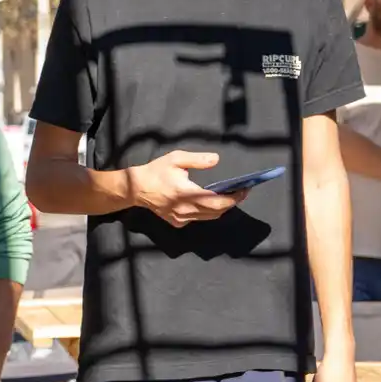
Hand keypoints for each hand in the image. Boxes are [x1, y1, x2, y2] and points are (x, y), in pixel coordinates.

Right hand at [128, 151, 246, 227]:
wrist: (135, 189)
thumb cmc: (156, 171)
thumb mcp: (175, 159)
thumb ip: (197, 160)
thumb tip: (216, 159)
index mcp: (186, 194)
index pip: (218, 201)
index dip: (235, 197)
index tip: (244, 189)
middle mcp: (185, 209)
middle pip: (218, 211)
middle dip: (232, 202)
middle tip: (240, 192)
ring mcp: (181, 218)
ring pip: (210, 217)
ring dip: (221, 208)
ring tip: (228, 196)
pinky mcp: (177, 222)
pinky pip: (199, 219)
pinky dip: (207, 212)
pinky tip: (207, 202)